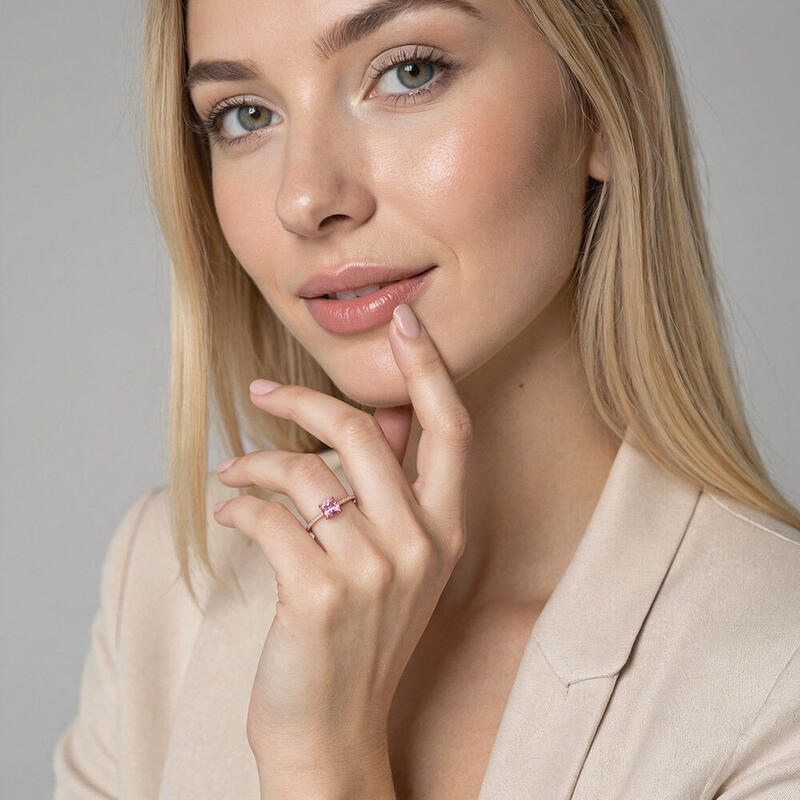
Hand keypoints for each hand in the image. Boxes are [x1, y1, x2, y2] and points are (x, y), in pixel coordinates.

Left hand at [212, 304, 471, 789]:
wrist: (332, 731)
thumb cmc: (361, 637)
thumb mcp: (399, 562)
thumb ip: (397, 487)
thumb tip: (389, 413)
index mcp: (446, 530)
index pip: (451, 429)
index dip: (429, 368)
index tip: (404, 321)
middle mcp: (420, 544)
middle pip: (362, 430)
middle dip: (303, 398)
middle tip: (261, 389)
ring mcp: (373, 570)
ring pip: (304, 470)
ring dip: (255, 461)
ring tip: (234, 471)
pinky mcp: (319, 593)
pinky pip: (268, 515)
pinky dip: (239, 504)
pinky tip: (230, 511)